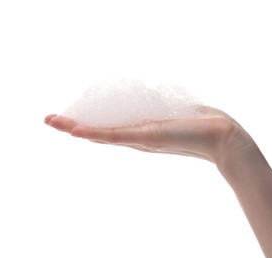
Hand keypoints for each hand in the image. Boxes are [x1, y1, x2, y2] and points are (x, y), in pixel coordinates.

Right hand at [44, 106, 250, 163]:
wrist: (222, 138)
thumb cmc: (202, 125)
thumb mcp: (178, 114)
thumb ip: (167, 111)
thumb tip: (165, 104)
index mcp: (142, 131)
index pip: (109, 127)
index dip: (88, 123)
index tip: (71, 118)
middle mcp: (137, 137)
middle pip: (99, 132)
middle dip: (74, 126)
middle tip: (49, 119)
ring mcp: (141, 138)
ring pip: (102, 134)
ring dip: (76, 128)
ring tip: (52, 122)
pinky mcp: (148, 137)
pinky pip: (117, 136)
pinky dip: (96, 134)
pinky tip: (77, 130)